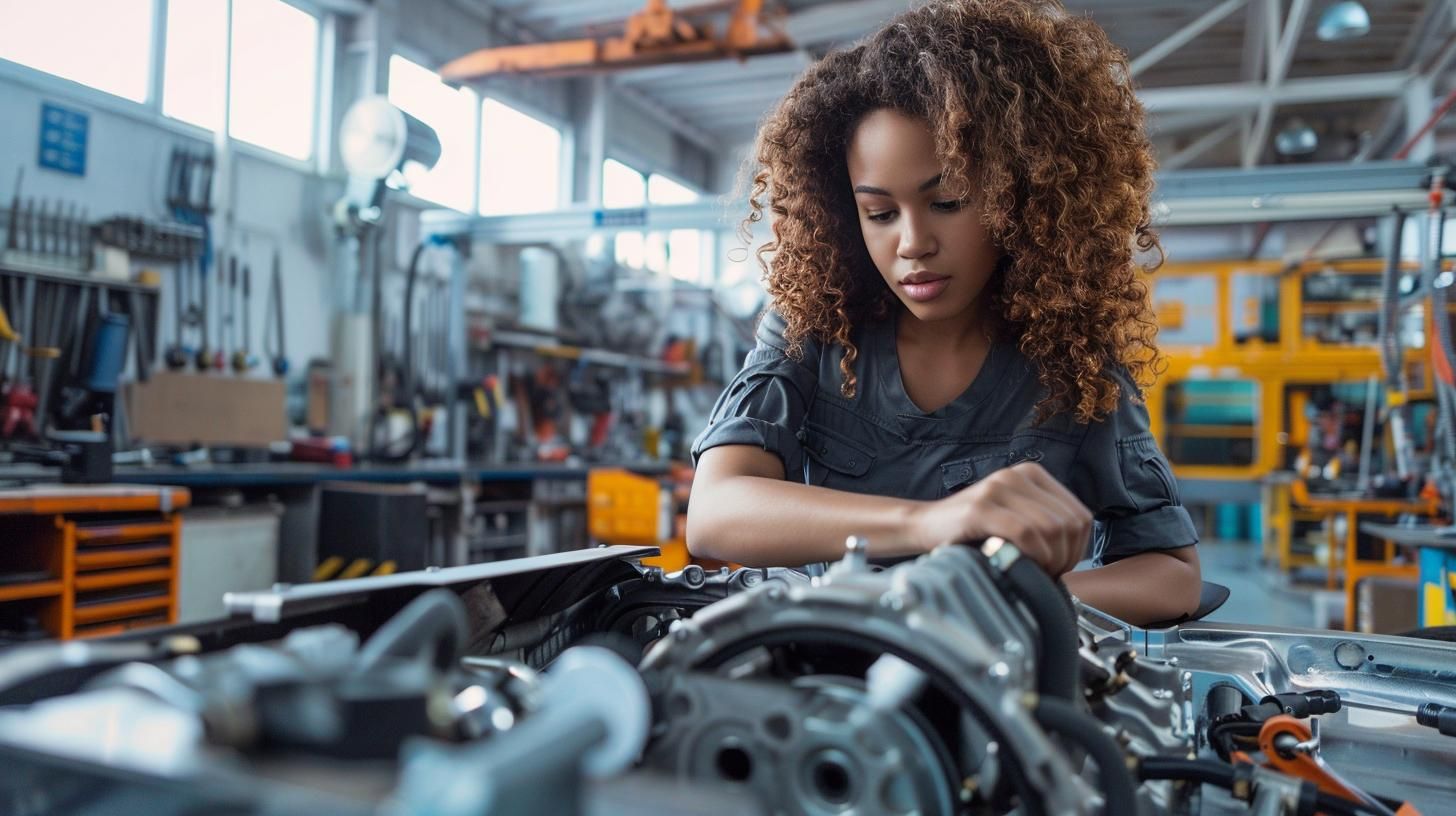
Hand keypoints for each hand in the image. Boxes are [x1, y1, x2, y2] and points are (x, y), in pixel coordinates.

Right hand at [907, 462, 1092, 575]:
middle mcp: (1017, 475)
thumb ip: (1044, 521)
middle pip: (1069, 524)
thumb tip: (1077, 548)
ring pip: (1051, 528)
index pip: (1080, 515)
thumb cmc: (972, 530)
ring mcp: (998, 488)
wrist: (925, 526)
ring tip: (1033, 571)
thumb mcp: (1015, 515)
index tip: (1058, 566)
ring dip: (1049, 560)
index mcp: (1031, 474)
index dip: (1078, 549)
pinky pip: (1025, 533)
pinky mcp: (980, 507)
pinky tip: (1020, 564)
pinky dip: (1031, 555)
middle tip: (1046, 574)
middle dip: (1065, 558)